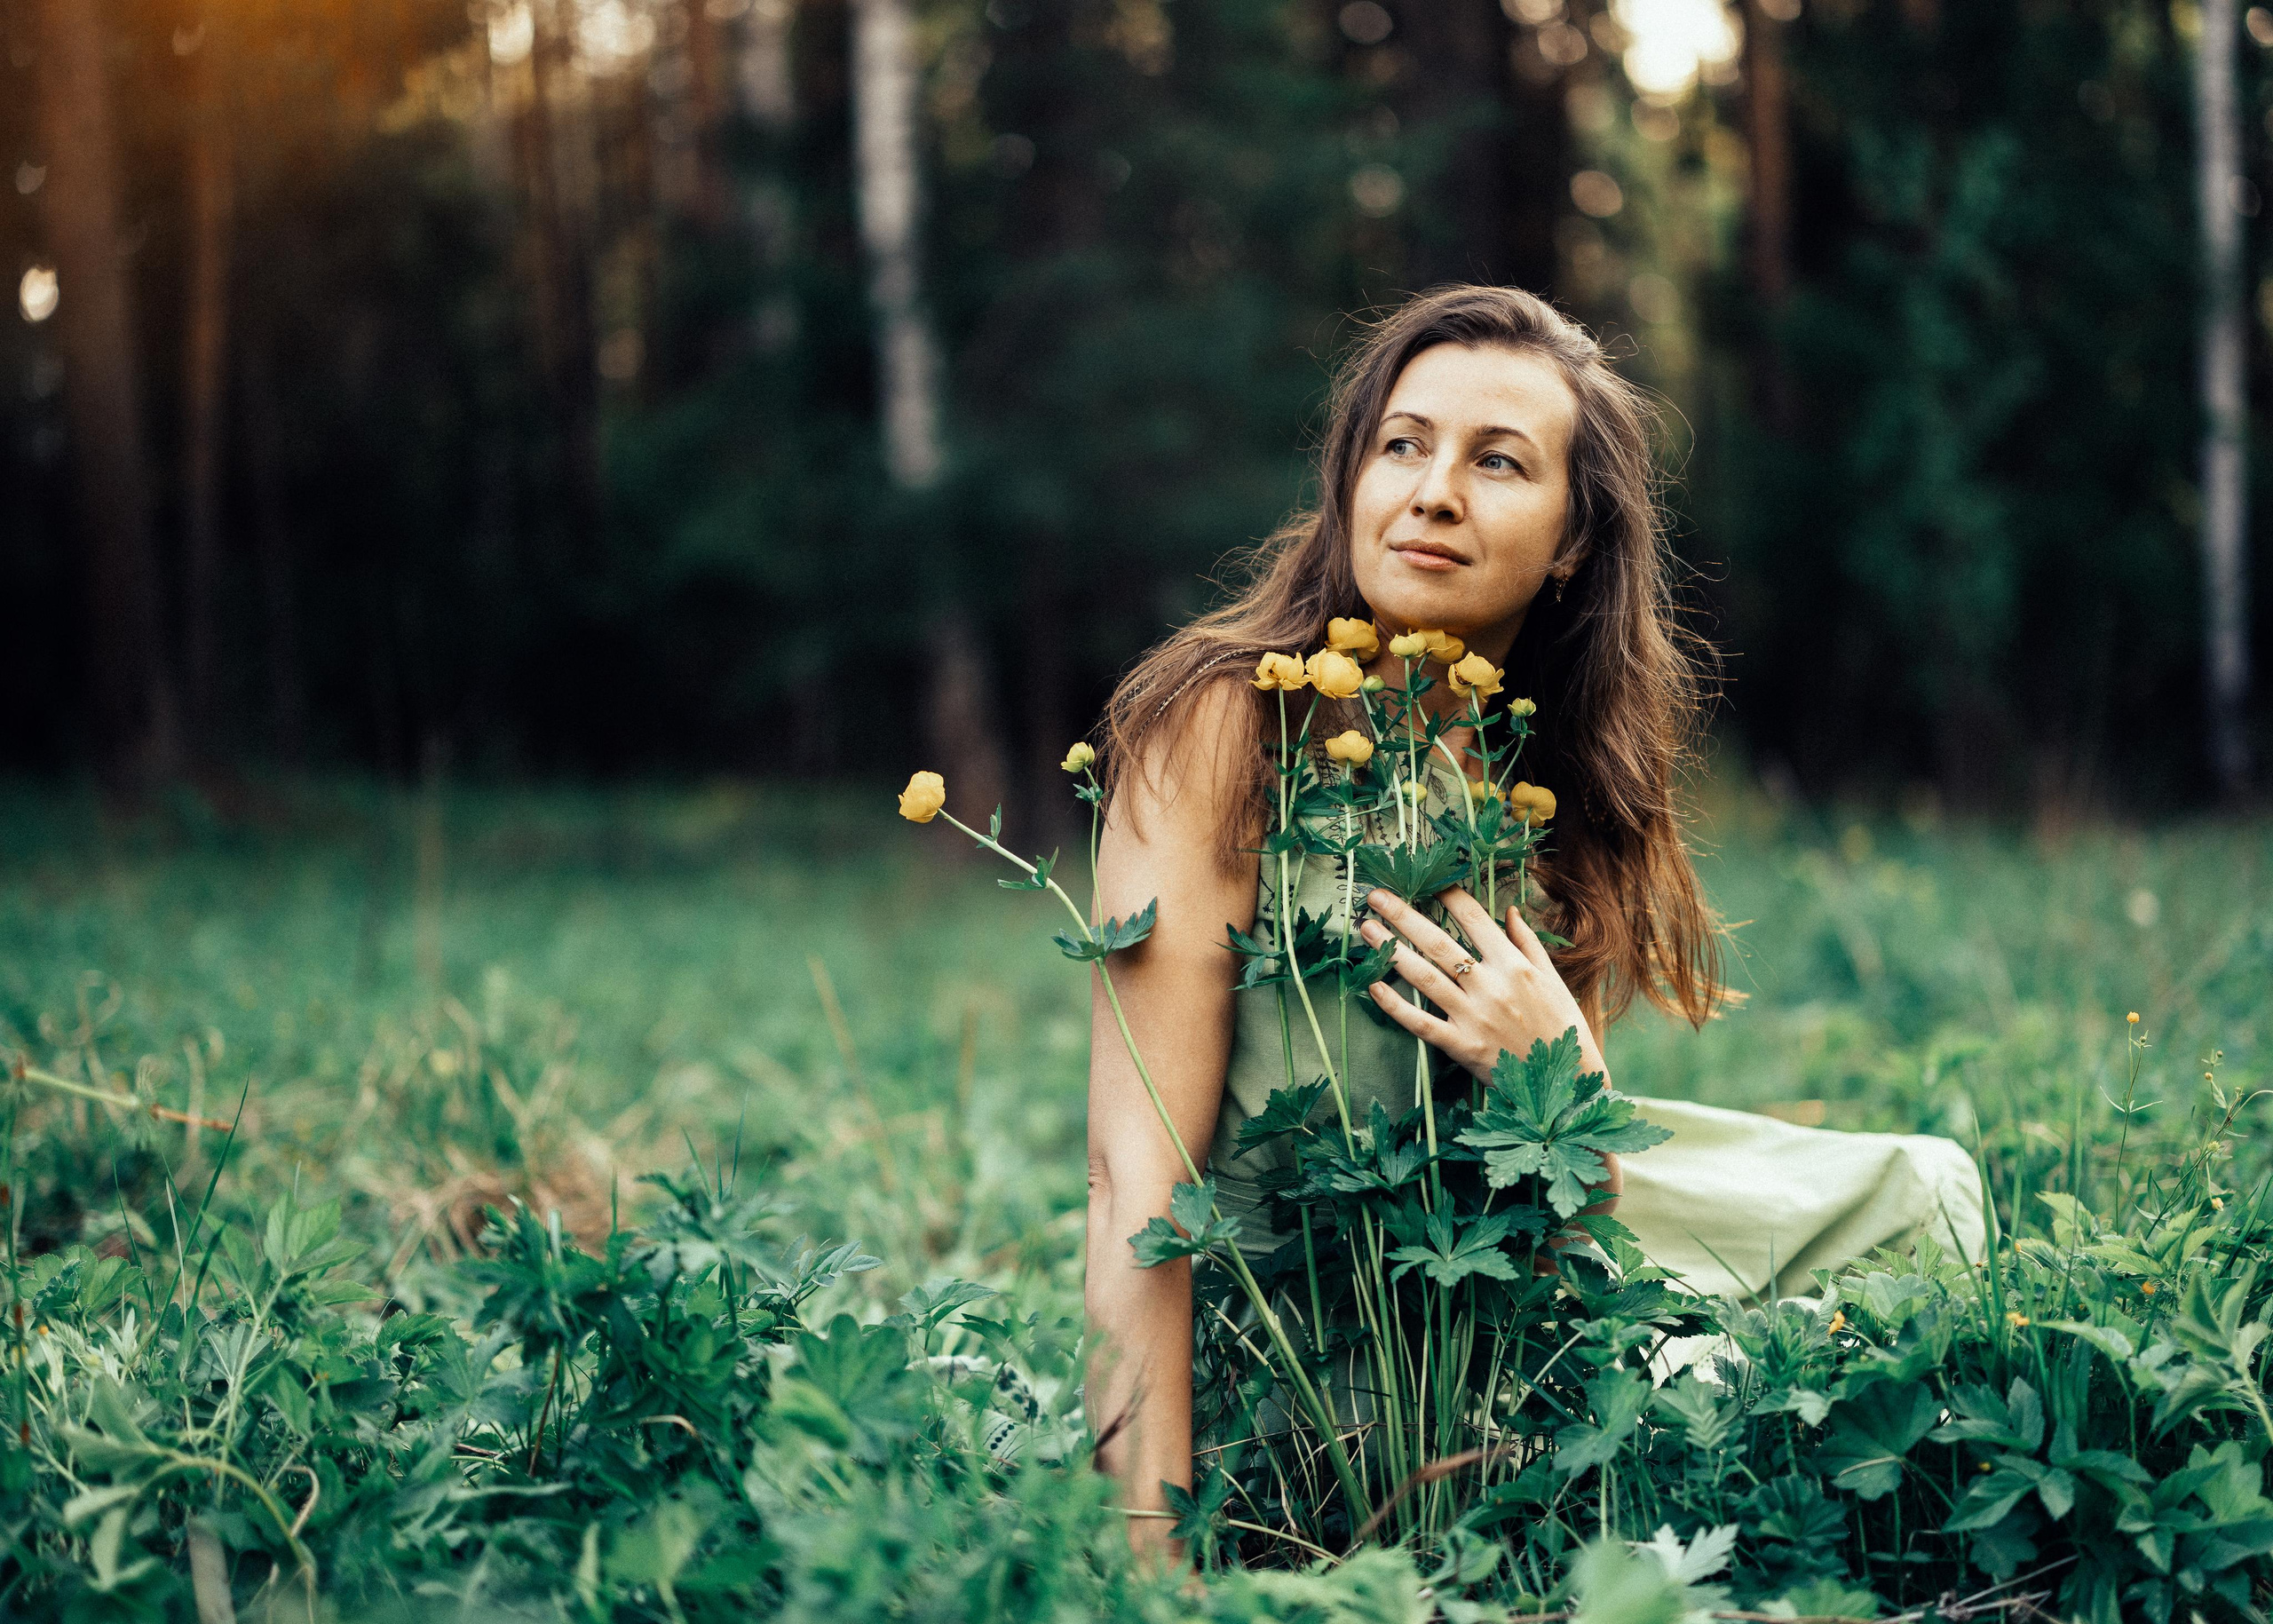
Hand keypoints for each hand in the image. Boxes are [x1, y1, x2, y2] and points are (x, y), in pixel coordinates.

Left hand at [1357, 885, 1608, 1085]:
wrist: (1566, 1082)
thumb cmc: (1561, 1025)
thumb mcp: (1552, 978)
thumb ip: (1527, 942)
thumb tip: (1509, 909)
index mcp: (1514, 965)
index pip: (1474, 919)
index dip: (1448, 896)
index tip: (1427, 881)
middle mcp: (1491, 986)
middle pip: (1439, 943)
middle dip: (1404, 915)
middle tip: (1375, 895)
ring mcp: (1473, 1017)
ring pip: (1424, 977)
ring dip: (1391, 950)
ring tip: (1366, 928)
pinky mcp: (1462, 1046)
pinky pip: (1422, 1023)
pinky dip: (1396, 1006)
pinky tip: (1374, 987)